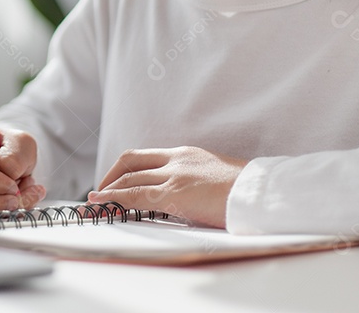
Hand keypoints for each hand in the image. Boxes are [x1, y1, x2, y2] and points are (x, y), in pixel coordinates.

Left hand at [87, 146, 246, 227]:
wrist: (264, 191)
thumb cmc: (248, 190)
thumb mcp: (217, 177)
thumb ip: (197, 182)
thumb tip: (188, 199)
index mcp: (188, 154)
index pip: (147, 156)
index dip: (126, 167)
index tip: (115, 178)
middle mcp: (177, 159)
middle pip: (131, 162)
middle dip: (111, 176)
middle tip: (101, 191)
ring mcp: (174, 175)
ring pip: (129, 178)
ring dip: (108, 189)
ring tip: (94, 202)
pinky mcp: (175, 193)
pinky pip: (136, 195)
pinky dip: (115, 199)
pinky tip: (103, 204)